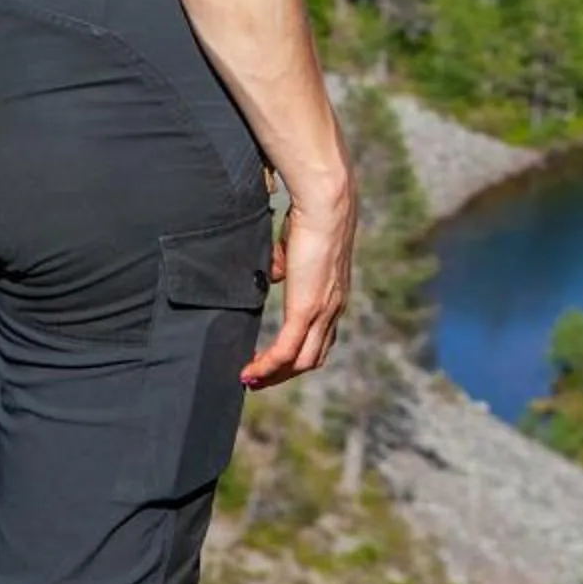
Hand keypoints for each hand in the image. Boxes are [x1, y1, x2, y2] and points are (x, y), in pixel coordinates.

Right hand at [241, 170, 355, 389]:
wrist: (325, 202)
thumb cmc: (310, 215)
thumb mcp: (296, 247)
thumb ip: (286, 265)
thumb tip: (274, 275)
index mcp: (334, 294)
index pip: (321, 338)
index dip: (298, 354)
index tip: (275, 362)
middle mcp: (333, 308)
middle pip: (311, 358)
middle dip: (284, 374)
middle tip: (258, 380)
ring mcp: (322, 311)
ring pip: (300, 361)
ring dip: (274, 375)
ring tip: (251, 380)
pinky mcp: (306, 308)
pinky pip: (285, 351)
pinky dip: (266, 367)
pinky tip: (248, 372)